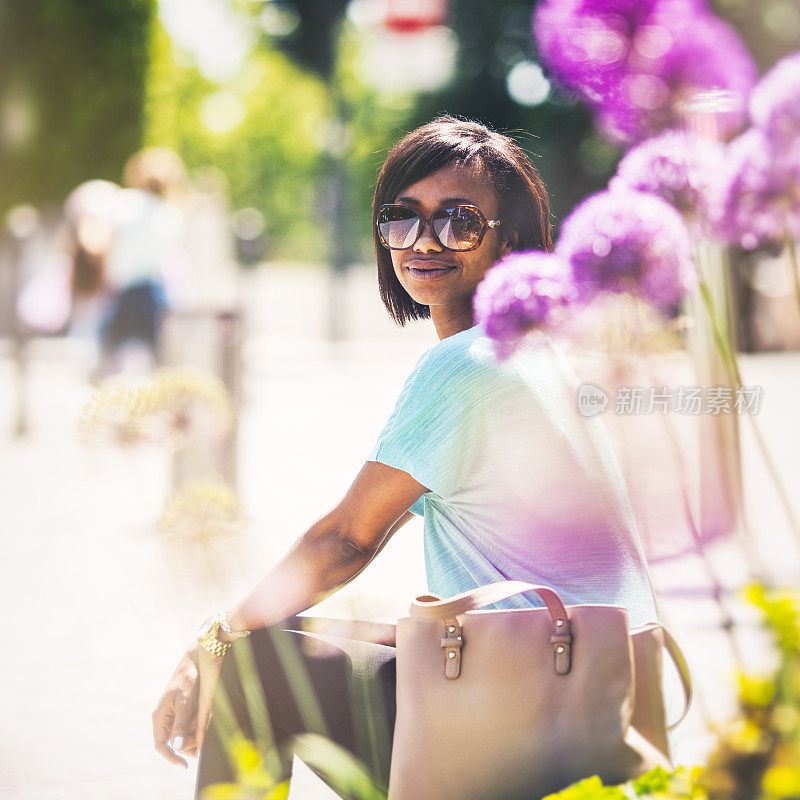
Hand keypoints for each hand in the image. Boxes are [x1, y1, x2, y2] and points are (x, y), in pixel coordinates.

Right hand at [152, 643, 223, 766]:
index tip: (185, 764)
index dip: (171, 757)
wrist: (195, 661)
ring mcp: (171, 714)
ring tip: (205, 723)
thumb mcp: (185, 702)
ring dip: (194, 733)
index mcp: (159, 717)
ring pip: (182, 734)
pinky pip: (187, 724)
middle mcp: (163, 717)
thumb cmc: (189, 680)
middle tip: (203, 736)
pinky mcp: (180, 710)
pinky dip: (196, 726)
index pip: (160, 745)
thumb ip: (180, 724)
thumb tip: (176, 746)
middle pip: (174, 741)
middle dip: (188, 742)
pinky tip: (205, 722)